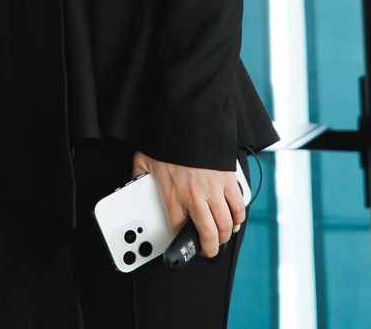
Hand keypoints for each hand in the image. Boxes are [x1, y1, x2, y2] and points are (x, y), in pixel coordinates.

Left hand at [131, 151, 245, 259]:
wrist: (189, 120)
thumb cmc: (168, 140)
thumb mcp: (144, 159)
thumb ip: (138, 175)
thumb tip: (132, 183)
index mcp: (173, 196)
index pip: (178, 230)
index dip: (181, 240)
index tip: (183, 241)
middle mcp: (195, 197)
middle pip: (207, 235)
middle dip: (209, 248)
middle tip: (208, 249)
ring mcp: (213, 190)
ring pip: (225, 225)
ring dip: (224, 236)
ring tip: (220, 236)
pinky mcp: (228, 180)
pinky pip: (238, 207)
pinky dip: (237, 218)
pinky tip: (233, 219)